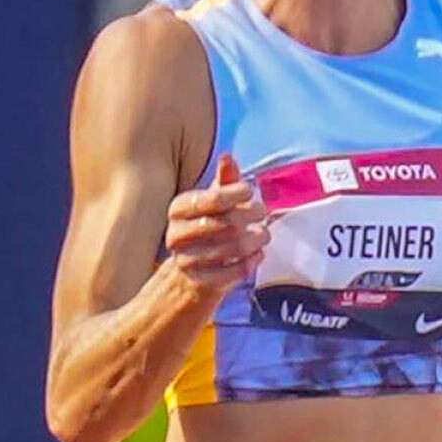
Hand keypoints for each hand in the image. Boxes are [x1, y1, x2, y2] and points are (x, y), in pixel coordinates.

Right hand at [164, 151, 268, 295]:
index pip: (212, 199)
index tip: (250, 191)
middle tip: (264, 213)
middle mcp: (177, 235)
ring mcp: (188, 262)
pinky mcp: (201, 284)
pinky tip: (257, 255)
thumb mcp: (209, 205)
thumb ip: (222, 182)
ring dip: (256, 239)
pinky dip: (252, 262)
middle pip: (226, 223)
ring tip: (264, 234)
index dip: (236, 193)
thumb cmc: (202, 233)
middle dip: (251, 216)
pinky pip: (235, 271)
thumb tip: (228, 156)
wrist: (185, 279)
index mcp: (178, 210)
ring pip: (234, 247)